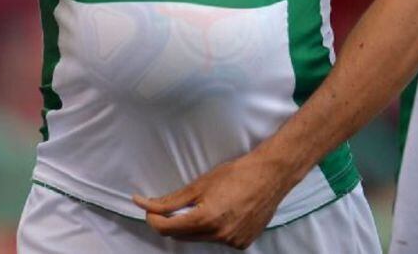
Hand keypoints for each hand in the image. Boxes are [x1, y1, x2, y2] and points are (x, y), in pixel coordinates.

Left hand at [133, 151, 291, 248]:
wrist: (271, 174)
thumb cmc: (237, 173)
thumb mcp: (201, 183)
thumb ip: (172, 199)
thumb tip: (147, 204)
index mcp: (206, 219)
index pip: (166, 229)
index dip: (154, 219)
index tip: (150, 209)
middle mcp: (218, 234)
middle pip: (182, 236)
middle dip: (175, 222)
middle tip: (177, 206)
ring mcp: (232, 241)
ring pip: (201, 239)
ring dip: (197, 226)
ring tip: (211, 204)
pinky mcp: (243, 243)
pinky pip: (219, 240)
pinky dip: (216, 230)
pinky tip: (226, 213)